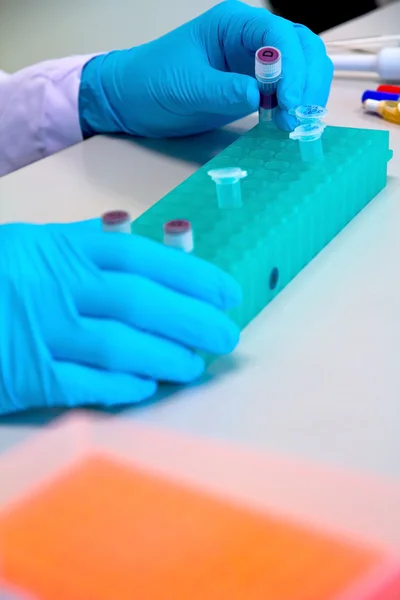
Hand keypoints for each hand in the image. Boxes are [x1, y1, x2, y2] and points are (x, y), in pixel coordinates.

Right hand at [0, 221, 240, 413]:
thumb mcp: (37, 246)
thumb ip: (86, 251)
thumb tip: (144, 260)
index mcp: (65, 249)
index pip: (142, 258)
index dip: (191, 276)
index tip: (227, 293)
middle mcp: (60, 288)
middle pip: (141, 303)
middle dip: (192, 320)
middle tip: (227, 335)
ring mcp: (46, 333)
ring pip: (121, 346)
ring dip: (167, 357)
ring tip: (195, 365)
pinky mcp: (30, 376)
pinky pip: (87, 384)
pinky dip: (123, 386)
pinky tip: (148, 386)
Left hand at [79, 0, 332, 136]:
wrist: (133, 101)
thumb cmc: (151, 82)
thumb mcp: (187, 87)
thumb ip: (225, 91)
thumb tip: (261, 97)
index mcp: (233, 24)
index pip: (279, 34)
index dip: (293, 66)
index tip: (290, 101)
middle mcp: (249, 38)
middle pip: (300, 47)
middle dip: (307, 80)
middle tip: (298, 116)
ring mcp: (253, 63)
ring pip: (300, 68)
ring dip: (306, 93)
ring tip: (296, 122)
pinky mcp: (253, 88)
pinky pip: (286, 91)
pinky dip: (295, 104)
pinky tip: (290, 122)